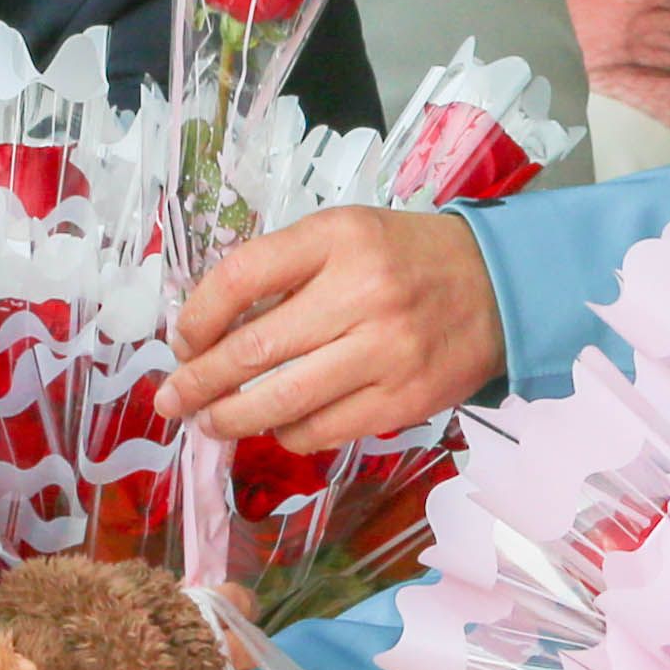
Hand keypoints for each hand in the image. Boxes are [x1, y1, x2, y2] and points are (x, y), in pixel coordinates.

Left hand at [158, 208, 503, 455]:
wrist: (498, 288)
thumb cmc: (405, 260)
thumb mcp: (345, 236)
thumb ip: (285, 270)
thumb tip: (210, 329)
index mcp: (338, 239)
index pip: (242, 277)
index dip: (197, 317)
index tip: (182, 342)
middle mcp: (362, 293)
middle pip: (253, 350)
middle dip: (198, 383)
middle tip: (171, 400)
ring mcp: (386, 353)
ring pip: (283, 402)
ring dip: (231, 419)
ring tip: (209, 423)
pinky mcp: (403, 401)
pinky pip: (322, 430)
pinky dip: (287, 434)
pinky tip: (278, 425)